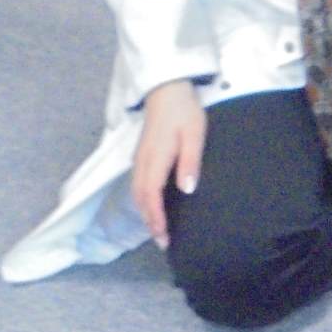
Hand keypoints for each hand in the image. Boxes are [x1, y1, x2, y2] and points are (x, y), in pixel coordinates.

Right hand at [132, 80, 205, 248]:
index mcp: (156, 157)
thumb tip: (187, 189)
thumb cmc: (184, 110)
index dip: (157, 218)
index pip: (152, 195)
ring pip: (138, 192)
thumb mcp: (194, 134)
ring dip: (146, 213)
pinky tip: (153, 208)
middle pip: (141, 198)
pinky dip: (144, 201)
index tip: (164, 236)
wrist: (167, 88)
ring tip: (159, 232)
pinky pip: (139, 184)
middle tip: (163, 243)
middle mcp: (143, 160)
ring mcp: (140, 157)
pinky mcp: (142, 155)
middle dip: (151, 222)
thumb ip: (190, 162)